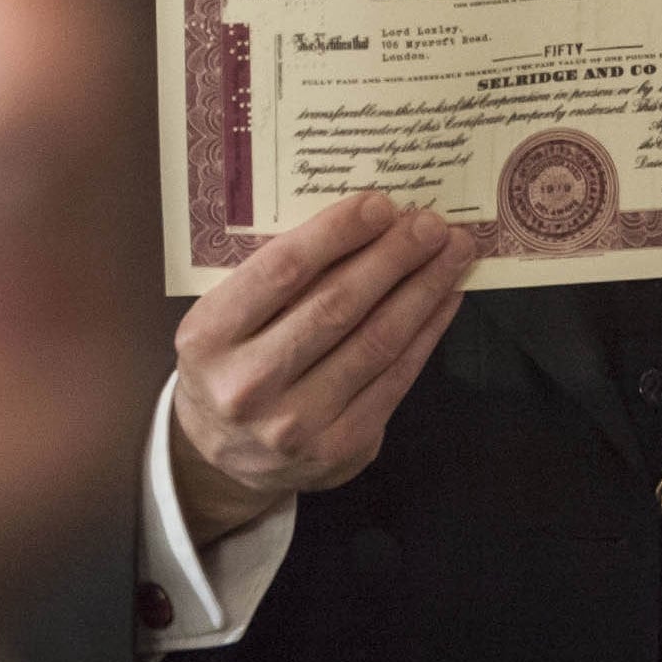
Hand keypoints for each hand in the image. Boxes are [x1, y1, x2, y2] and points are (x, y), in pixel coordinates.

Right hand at [169, 191, 475, 543]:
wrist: (220, 456)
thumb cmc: (229, 363)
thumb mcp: (224, 318)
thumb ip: (276, 278)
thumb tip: (366, 221)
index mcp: (209, 337)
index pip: (283, 270)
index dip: (338, 232)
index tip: (381, 204)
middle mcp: (248, 384)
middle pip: (338, 305)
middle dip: (394, 256)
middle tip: (431, 223)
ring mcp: (297, 424)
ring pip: (376, 342)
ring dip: (423, 289)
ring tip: (452, 252)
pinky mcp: (341, 448)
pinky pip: (396, 379)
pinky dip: (427, 332)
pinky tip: (445, 298)